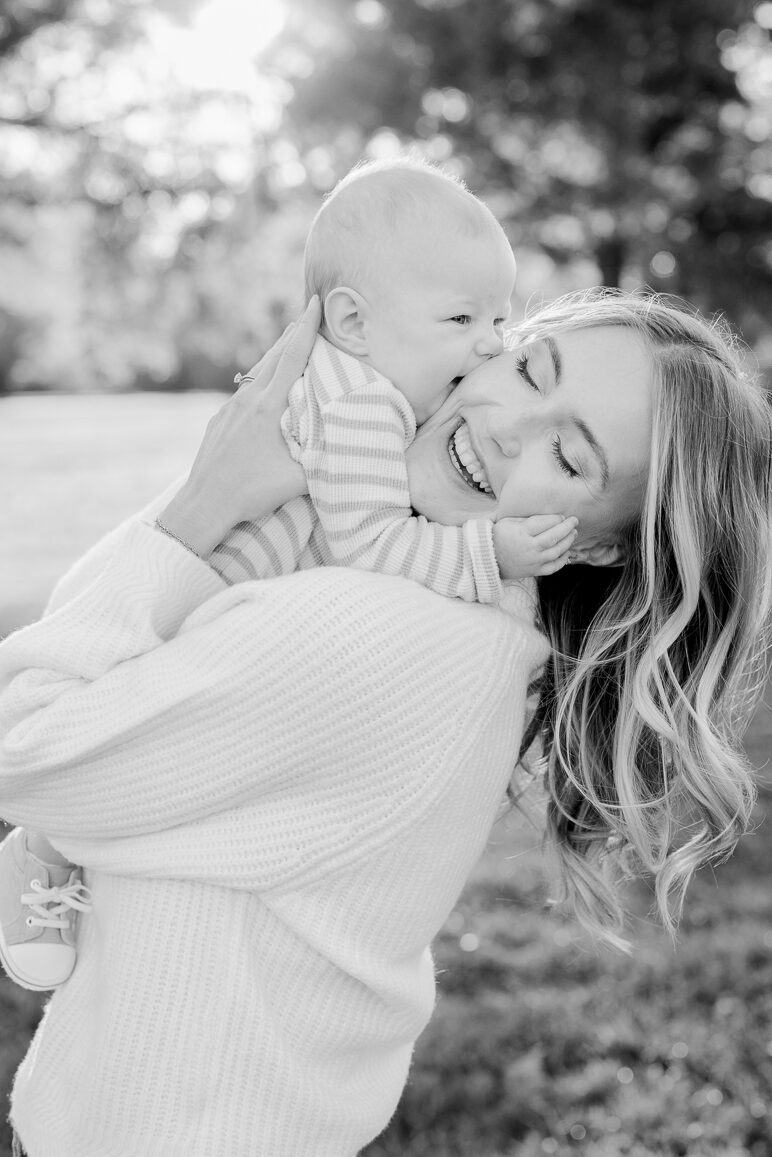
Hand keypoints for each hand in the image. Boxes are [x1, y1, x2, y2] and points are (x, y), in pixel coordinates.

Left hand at [158, 297, 320, 557]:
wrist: (204, 503)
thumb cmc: (252, 491)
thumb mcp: (299, 478)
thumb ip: (326, 456)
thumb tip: (352, 444)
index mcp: (268, 406)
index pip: (292, 357)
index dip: (306, 328)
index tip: (315, 301)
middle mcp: (247, 399)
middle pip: (274, 356)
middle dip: (293, 334)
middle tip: (308, 315)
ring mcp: (229, 408)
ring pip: (257, 373)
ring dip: (276, 357)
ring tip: (290, 347)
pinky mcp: (219, 421)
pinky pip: (245, 392)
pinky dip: (261, 381)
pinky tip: (266, 390)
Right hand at [493, 514, 577, 578]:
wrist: (487, 559)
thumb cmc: (499, 536)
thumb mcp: (510, 521)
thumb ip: (529, 519)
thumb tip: (550, 517)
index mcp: (522, 532)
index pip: (546, 523)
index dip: (557, 518)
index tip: (562, 515)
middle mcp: (529, 547)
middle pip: (554, 536)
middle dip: (567, 527)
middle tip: (574, 521)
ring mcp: (533, 561)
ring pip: (557, 551)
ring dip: (568, 541)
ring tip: (573, 534)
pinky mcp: (534, 571)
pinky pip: (553, 567)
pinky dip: (562, 560)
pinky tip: (567, 551)